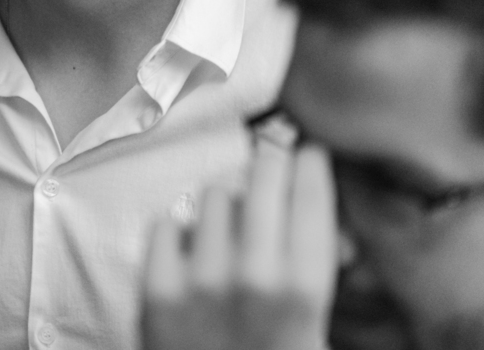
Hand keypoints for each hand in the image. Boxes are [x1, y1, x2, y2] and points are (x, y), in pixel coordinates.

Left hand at [142, 142, 337, 349]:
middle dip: (270, 164)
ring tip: (231, 226)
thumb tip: (329, 227)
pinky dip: (178, 234)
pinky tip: (192, 255)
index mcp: (303, 290)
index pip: (310, 193)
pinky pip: (167, 224)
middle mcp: (252, 276)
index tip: (309, 151)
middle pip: (262, 175)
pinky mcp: (155, 288)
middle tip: (271, 164)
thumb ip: (320, 277)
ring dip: (224, 204)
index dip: (311, 162)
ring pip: (212, 194)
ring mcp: (199, 280)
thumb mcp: (317, 334)